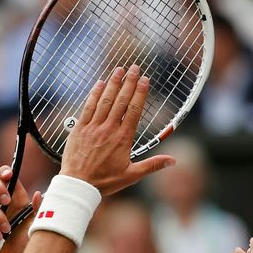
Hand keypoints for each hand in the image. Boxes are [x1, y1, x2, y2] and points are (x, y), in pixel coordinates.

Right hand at [0, 166, 41, 252]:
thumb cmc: (30, 244)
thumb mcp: (39, 227)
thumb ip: (39, 210)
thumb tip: (38, 194)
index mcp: (17, 199)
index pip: (7, 179)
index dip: (5, 172)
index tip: (9, 174)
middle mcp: (2, 204)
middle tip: (7, 200)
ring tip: (8, 230)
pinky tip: (0, 238)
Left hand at [60, 65, 175, 195]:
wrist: (78, 185)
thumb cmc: (105, 181)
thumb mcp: (132, 175)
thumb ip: (152, 165)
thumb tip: (173, 161)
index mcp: (122, 139)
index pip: (134, 110)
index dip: (140, 93)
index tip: (145, 80)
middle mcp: (108, 129)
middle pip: (121, 101)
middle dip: (129, 82)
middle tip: (135, 68)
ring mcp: (93, 127)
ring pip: (105, 100)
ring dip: (113, 83)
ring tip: (120, 69)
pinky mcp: (80, 128)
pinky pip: (88, 107)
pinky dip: (95, 94)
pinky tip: (100, 83)